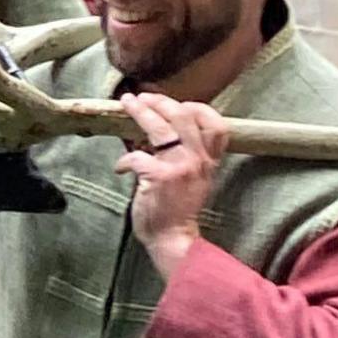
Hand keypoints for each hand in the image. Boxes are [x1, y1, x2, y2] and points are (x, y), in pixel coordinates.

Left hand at [114, 92, 227, 278]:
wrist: (175, 240)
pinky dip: (125, 160)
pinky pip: (137, 157)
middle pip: (184, 116)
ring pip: (161, 128)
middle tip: (142, 98)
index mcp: (208, 161)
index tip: (180, 104)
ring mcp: (180, 167)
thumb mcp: (190, 180)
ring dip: (141, 113)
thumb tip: (154, 131)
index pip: (217, 126)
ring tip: (128, 104)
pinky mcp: (160, 177)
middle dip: (161, 102)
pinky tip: (120, 167)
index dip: (199, 109)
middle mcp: (198, 160)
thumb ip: (180, 156)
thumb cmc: (179, 211)